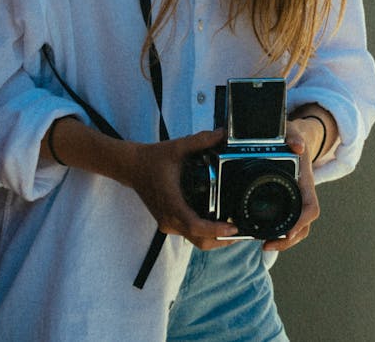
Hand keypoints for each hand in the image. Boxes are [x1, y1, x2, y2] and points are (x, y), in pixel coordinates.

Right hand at [121, 128, 238, 248]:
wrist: (132, 167)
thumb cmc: (153, 159)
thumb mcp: (177, 147)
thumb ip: (201, 140)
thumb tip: (222, 134)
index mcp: (172, 203)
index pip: (195, 226)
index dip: (215, 230)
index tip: (232, 228)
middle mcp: (169, 218)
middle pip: (199, 240)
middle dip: (221, 240)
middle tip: (241, 231)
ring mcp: (168, 223)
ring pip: (195, 240)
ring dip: (214, 238)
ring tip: (233, 228)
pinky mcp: (168, 222)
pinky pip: (189, 234)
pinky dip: (205, 232)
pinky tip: (217, 222)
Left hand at [263, 122, 323, 252]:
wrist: (295, 136)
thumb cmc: (292, 135)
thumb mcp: (291, 131)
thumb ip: (293, 136)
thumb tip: (297, 146)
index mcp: (305, 180)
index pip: (311, 207)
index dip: (302, 221)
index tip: (288, 232)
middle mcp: (303, 193)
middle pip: (304, 225)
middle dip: (289, 239)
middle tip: (268, 245)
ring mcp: (296, 199)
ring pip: (298, 227)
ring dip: (284, 241)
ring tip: (265, 245)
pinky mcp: (287, 201)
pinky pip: (288, 221)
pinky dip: (279, 232)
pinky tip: (264, 236)